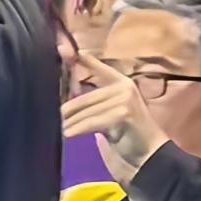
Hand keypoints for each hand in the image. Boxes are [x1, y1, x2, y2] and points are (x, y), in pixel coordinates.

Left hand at [61, 53, 168, 184]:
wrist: (150, 152)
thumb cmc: (126, 131)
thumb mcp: (109, 110)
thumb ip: (94, 100)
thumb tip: (65, 99)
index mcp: (121, 82)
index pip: (98, 67)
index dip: (81, 59)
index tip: (61, 48)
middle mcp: (124, 87)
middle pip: (85, 98)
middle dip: (67, 110)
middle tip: (51, 117)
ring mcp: (125, 99)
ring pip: (87, 112)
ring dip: (70, 123)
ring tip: (57, 128)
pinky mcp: (124, 113)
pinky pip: (93, 122)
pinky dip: (78, 129)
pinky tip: (67, 134)